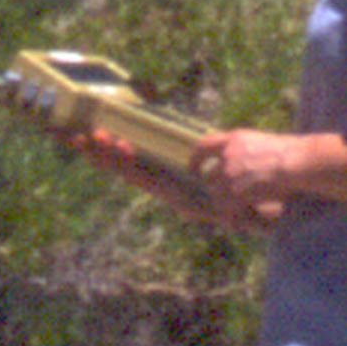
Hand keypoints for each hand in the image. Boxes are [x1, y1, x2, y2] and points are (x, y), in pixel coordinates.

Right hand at [75, 123, 270, 229]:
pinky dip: (135, 164)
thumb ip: (206, 161)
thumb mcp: (222, 170)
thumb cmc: (251, 191)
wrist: (272, 210)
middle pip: (126, 170)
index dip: (110, 152)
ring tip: (93, 139)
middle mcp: (168, 191)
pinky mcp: (183, 202)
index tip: (88, 135)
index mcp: (174, 183)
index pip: (136, 164)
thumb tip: (194, 149)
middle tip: (73, 135)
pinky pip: (155, 181)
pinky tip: (121, 148)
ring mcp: (173, 197)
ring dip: (111, 157)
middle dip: (99, 154)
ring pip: (133, 175)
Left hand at [188, 127, 307, 229]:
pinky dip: (231, 217)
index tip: (193, 170)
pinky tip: (236, 222)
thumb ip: (243, 149)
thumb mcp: (261, 142)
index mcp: (233, 140)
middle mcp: (228, 155)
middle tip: (228, 198)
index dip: (195, 159)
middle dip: (217, 189)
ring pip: (217, 195)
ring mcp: (231, 174)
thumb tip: (234, 160)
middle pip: (210, 177)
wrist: (298, 162)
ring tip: (236, 211)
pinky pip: (227, 209)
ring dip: (225, 204)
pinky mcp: (237, 192)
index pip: (203, 146)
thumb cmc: (289, 152)